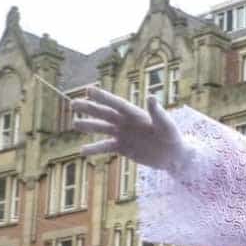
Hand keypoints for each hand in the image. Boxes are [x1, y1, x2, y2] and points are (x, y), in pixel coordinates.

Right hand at [72, 88, 187, 170]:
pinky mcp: (123, 148)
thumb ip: (157, 112)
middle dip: (89, 108)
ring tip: (74, 123)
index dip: (103, 97)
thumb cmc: (172, 136)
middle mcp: (126, 122)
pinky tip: (82, 150)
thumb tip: (151, 97)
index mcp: (136, 113)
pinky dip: (95, 149)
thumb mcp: (166, 125)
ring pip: (102, 129)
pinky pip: (106, 147)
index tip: (88, 90)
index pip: (116, 104)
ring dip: (89, 126)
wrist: (173, 155)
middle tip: (72, 103)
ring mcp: (123, 135)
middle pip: (104, 113)